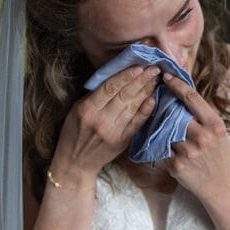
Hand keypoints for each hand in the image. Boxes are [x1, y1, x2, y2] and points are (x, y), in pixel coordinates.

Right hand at [51, 66, 158, 185]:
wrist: (75, 163)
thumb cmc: (73, 133)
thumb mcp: (76, 110)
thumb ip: (93, 96)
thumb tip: (114, 79)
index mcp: (87, 109)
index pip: (109, 88)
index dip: (125, 76)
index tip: (138, 66)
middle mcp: (101, 120)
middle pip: (124, 96)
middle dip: (141, 80)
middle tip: (153, 68)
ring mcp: (113, 132)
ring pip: (133, 107)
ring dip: (146, 91)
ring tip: (155, 79)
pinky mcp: (122, 142)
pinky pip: (137, 123)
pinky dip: (146, 111)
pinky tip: (153, 99)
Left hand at [158, 72, 229, 197]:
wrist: (221, 186)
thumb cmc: (220, 155)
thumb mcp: (219, 131)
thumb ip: (204, 114)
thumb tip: (187, 90)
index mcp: (214, 125)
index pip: (192, 98)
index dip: (176, 84)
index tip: (166, 77)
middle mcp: (201, 137)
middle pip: (174, 112)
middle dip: (163, 104)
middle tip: (155, 96)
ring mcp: (188, 152)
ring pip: (163, 130)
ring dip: (158, 124)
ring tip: (155, 119)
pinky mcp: (176, 165)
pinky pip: (160, 147)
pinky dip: (158, 143)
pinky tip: (157, 140)